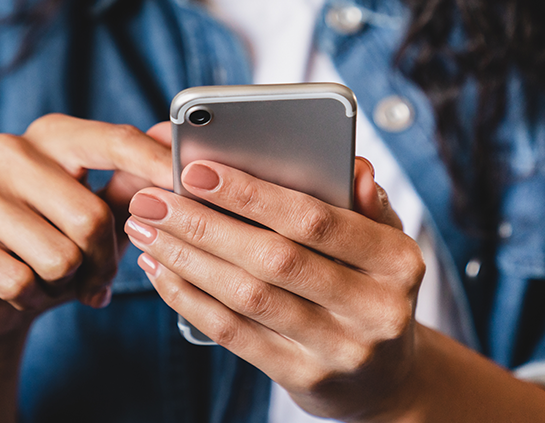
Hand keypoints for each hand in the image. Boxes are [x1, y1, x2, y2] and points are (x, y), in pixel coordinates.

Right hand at [0, 116, 172, 347]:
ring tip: (54, 279)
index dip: (153, 164)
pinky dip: (30, 298)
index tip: (186, 182)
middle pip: (90, 215)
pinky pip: (16, 280)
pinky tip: (21, 291)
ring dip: (66, 283)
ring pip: (57, 255)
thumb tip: (173, 138)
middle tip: (96, 276)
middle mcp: (7, 151)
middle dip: (103, 261)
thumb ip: (137, 180)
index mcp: (52, 135)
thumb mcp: (105, 214)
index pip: (112, 141)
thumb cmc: (57, 246)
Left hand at [124, 157, 426, 421]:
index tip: (197, 170)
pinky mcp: (303, 378)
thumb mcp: (384, 241)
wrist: (384, 378)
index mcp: (398, 261)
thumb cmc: (371, 286)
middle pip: (274, 259)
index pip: (317, 220)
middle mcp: (374, 309)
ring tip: (146, 230)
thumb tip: (354, 167)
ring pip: (248, 297)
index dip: (252, 195)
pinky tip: (161, 271)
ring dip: (187, 259)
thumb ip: (365, 201)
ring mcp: (338, 349)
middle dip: (204, 224)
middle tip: (152, 200)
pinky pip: (235, 334)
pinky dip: (190, 299)